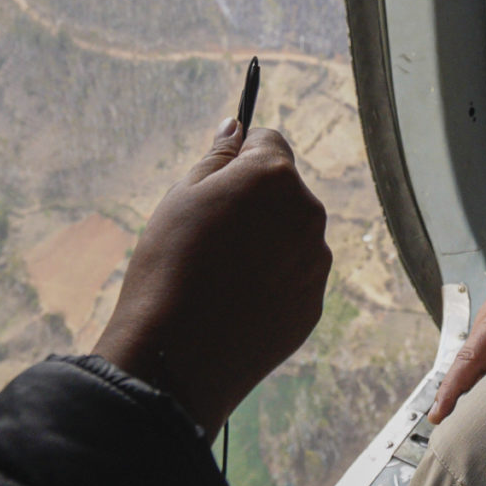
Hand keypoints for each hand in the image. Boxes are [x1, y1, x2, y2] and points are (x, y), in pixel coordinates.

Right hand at [92, 122, 331, 435]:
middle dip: (254, 203)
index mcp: (275, 177)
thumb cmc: (169, 267)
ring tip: (219, 275)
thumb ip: (217, 157)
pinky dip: (271, 283)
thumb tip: (236, 127)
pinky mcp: (314, 305)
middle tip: (208, 236)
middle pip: (283, 191)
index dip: (239, 158)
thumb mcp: (180, 197)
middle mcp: (308, 214)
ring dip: (265, 244)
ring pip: (290, 236)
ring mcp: (316, 262)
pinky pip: (293, 278)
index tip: (215, 183)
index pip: (268, 141)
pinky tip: (235, 304)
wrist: (176, 358)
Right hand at [428, 256, 485, 421]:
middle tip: (443, 431)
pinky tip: (480, 397)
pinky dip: (476, 379)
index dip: (453, 388)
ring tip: (455, 422)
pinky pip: (483, 360)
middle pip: (464, 368)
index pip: (469, 359)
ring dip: (462, 390)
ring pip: (472, 365)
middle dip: (451, 398)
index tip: (439, 412)